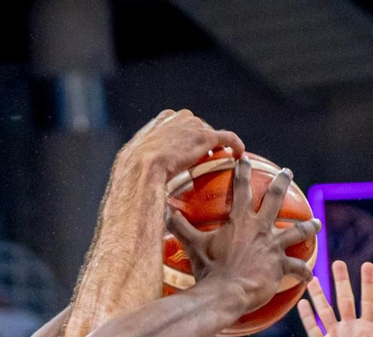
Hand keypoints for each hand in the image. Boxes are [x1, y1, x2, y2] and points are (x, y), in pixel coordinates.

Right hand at [117, 109, 242, 180]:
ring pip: (211, 133)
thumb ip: (140, 164)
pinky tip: (240, 153)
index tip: (189, 150)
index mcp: (161, 121)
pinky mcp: (206, 137)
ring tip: (223, 157)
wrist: (142, 168)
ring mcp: (193, 125)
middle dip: (201, 139)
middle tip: (205, 157)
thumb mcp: (132, 163)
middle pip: (197, 127)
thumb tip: (135, 182)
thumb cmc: (133, 172)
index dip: (186, 137)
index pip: (179, 125)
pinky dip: (235, 144)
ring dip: (216, 144)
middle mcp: (179, 118)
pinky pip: (227, 138)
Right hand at [169, 154, 320, 312]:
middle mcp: (260, 228)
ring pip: (297, 231)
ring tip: (316, 223)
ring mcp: (273, 246)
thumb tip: (164, 210)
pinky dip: (305, 271)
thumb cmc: (209, 270)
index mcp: (240, 220)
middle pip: (275, 199)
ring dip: (308, 226)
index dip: (242, 171)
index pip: (241, 188)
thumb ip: (179, 227)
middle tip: (288, 173)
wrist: (226, 293)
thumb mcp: (193, 246)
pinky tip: (310, 275)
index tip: (244, 158)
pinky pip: (297, 267)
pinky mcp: (281, 266)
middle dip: (282, 182)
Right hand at [297, 261, 372, 336]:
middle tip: (338, 263)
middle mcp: (351, 331)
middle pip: (345, 300)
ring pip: (326, 311)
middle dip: (342, 281)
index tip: (367, 264)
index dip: (368, 283)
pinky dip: (307, 316)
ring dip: (320, 295)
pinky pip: (312, 328)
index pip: (368, 301)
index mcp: (368, 331)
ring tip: (313, 278)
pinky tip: (303, 303)